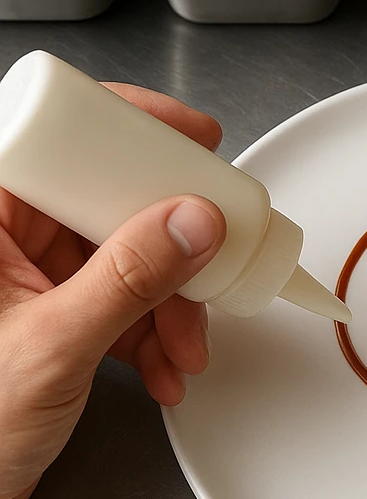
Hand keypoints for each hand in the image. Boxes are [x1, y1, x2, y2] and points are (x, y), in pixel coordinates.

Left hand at [0, 84, 225, 498]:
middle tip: (214, 256)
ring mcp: (33, 274)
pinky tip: (162, 367)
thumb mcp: (52, 345)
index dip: (135, 131)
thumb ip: (129, 279)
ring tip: (183, 348)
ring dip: (172, 303)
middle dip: (173, 247)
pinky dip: (155, 332)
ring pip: (131, 256)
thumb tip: (192, 221)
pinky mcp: (58, 310)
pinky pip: (126, 298)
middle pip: (112, 202)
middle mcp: (7, 236)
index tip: (195, 139)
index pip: (66, 142)